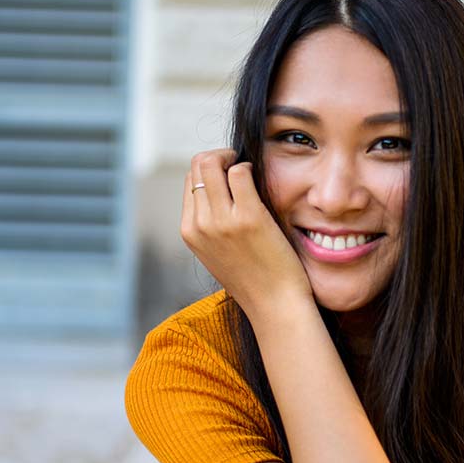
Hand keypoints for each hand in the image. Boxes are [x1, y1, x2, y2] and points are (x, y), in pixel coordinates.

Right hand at [182, 148, 312, 318]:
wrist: (274, 305)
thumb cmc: (254, 279)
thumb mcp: (218, 253)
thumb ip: (211, 225)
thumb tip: (219, 189)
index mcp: (189, 232)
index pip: (189, 181)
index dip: (210, 171)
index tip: (229, 176)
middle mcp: (200, 224)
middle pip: (197, 165)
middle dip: (218, 156)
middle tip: (239, 164)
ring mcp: (222, 221)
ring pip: (213, 163)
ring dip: (233, 159)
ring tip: (249, 171)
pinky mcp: (248, 218)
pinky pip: (240, 172)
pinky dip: (250, 168)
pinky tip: (261, 181)